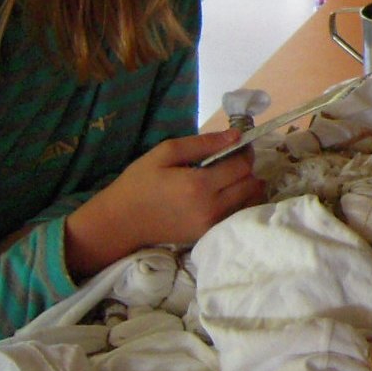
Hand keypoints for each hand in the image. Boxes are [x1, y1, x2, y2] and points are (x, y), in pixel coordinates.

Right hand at [63, 129, 263, 276]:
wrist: (121, 222)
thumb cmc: (140, 182)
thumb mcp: (165, 153)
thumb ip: (203, 143)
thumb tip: (236, 136)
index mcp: (199, 184)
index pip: (242, 166)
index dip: (244, 152)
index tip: (238, 145)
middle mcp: (210, 207)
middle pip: (250, 184)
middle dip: (247, 169)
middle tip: (232, 160)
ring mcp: (211, 225)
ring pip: (249, 202)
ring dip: (247, 186)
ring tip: (229, 177)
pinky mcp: (208, 235)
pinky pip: (236, 216)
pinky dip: (239, 203)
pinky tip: (225, 193)